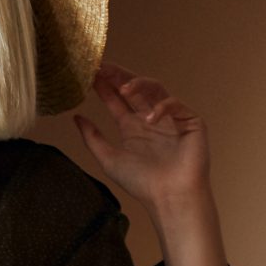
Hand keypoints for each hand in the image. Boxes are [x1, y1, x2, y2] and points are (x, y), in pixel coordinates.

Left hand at [72, 60, 212, 212]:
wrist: (170, 198)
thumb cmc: (142, 184)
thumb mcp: (109, 159)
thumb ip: (92, 138)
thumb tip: (76, 117)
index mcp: (132, 127)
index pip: (116, 99)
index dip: (104, 85)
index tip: (89, 71)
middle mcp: (150, 119)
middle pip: (134, 88)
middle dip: (119, 76)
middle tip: (104, 67)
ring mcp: (170, 118)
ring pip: (155, 89)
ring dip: (139, 84)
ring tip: (124, 88)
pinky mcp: (190, 121)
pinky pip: (175, 105)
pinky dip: (162, 108)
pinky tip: (150, 119)